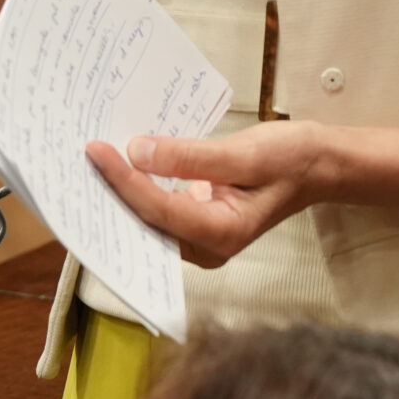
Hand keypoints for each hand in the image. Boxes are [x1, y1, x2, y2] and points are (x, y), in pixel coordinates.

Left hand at [87, 121, 332, 267]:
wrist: (318, 165)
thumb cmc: (290, 160)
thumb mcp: (244, 153)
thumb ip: (190, 156)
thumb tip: (138, 152)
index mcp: (221, 235)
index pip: (158, 210)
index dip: (124, 181)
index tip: (97, 151)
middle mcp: (207, 246)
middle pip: (146, 221)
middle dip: (113, 192)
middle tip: (81, 160)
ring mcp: (201, 237)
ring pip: (149, 216)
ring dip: (122, 189)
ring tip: (93, 160)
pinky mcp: (197, 220)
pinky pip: (160, 206)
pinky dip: (140, 185)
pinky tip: (121, 163)